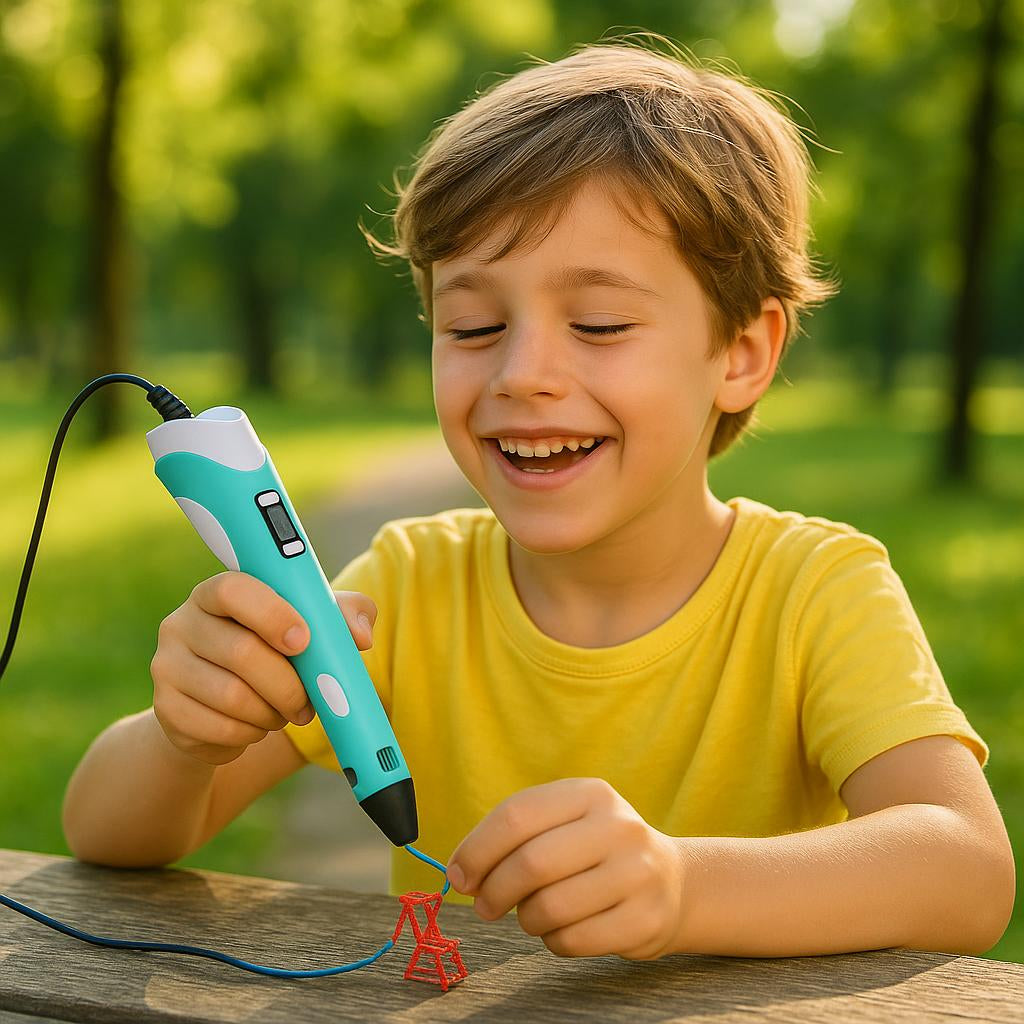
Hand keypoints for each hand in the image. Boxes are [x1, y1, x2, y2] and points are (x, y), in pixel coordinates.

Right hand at [151, 571, 376, 765]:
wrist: (224, 707)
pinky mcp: (165, 710)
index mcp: (217, 592)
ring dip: (271, 713)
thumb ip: (344, 616)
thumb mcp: (313, 627)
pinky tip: (255, 726)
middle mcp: (182, 623)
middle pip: (240, 652)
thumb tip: (359, 636)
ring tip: (283, 712)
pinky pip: (219, 729)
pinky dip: (249, 734)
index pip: (232, 590)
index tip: (304, 641)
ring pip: (231, 697)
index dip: (271, 615)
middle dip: (288, 684)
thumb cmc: (277, 653)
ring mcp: (166, 666)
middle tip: (309, 702)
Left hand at [446, 778, 685, 958]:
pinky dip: (553, 941)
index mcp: (591, 793)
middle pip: (531, 863)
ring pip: (550, 907)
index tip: (458, 875)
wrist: (671, 881)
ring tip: (532, 913)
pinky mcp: (645, 920)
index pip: (517, 815)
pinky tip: (562, 928)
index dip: (477, 849)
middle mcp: (619, 827)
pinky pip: (572, 940)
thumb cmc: (594, 850)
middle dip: (494, 890)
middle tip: (485, 906)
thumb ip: (512, 836)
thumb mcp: (563, 822)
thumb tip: (460, 872)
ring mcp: (638, 873)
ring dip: (525, 919)